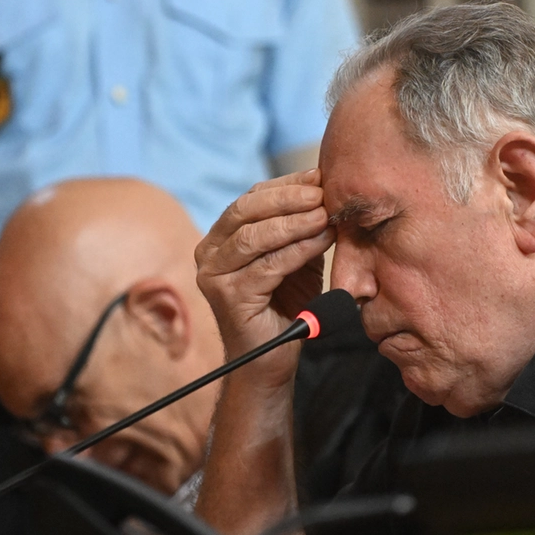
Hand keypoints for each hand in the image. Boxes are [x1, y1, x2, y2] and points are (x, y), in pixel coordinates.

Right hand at [195, 170, 333, 362]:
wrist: (272, 358)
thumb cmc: (286, 304)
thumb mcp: (297, 257)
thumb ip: (304, 227)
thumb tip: (325, 187)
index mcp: (222, 236)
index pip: (252, 197)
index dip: (287, 184)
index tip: (320, 176)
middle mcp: (209, 252)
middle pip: (246, 210)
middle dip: (288, 197)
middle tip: (323, 192)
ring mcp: (213, 275)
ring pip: (253, 236)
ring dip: (294, 222)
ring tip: (325, 214)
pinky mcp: (227, 297)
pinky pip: (266, 266)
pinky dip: (297, 250)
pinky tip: (321, 241)